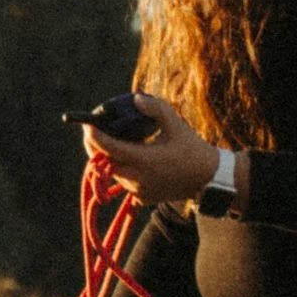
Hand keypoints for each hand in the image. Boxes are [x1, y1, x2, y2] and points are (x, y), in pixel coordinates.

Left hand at [83, 89, 227, 209]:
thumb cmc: (193, 149)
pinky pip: (124, 180)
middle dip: (94, 147)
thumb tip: (135, 99)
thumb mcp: (176, 125)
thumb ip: (155, 109)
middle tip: (93, 131)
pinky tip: (130, 154)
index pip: (109, 149)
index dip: (94, 136)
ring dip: (108, 157)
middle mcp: (138, 179)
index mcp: (145, 161)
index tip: (88, 124)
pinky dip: (121, 167)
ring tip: (112, 139)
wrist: (208, 179)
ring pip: (113, 172)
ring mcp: (139, 191)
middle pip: (104, 163)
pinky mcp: (142, 197)